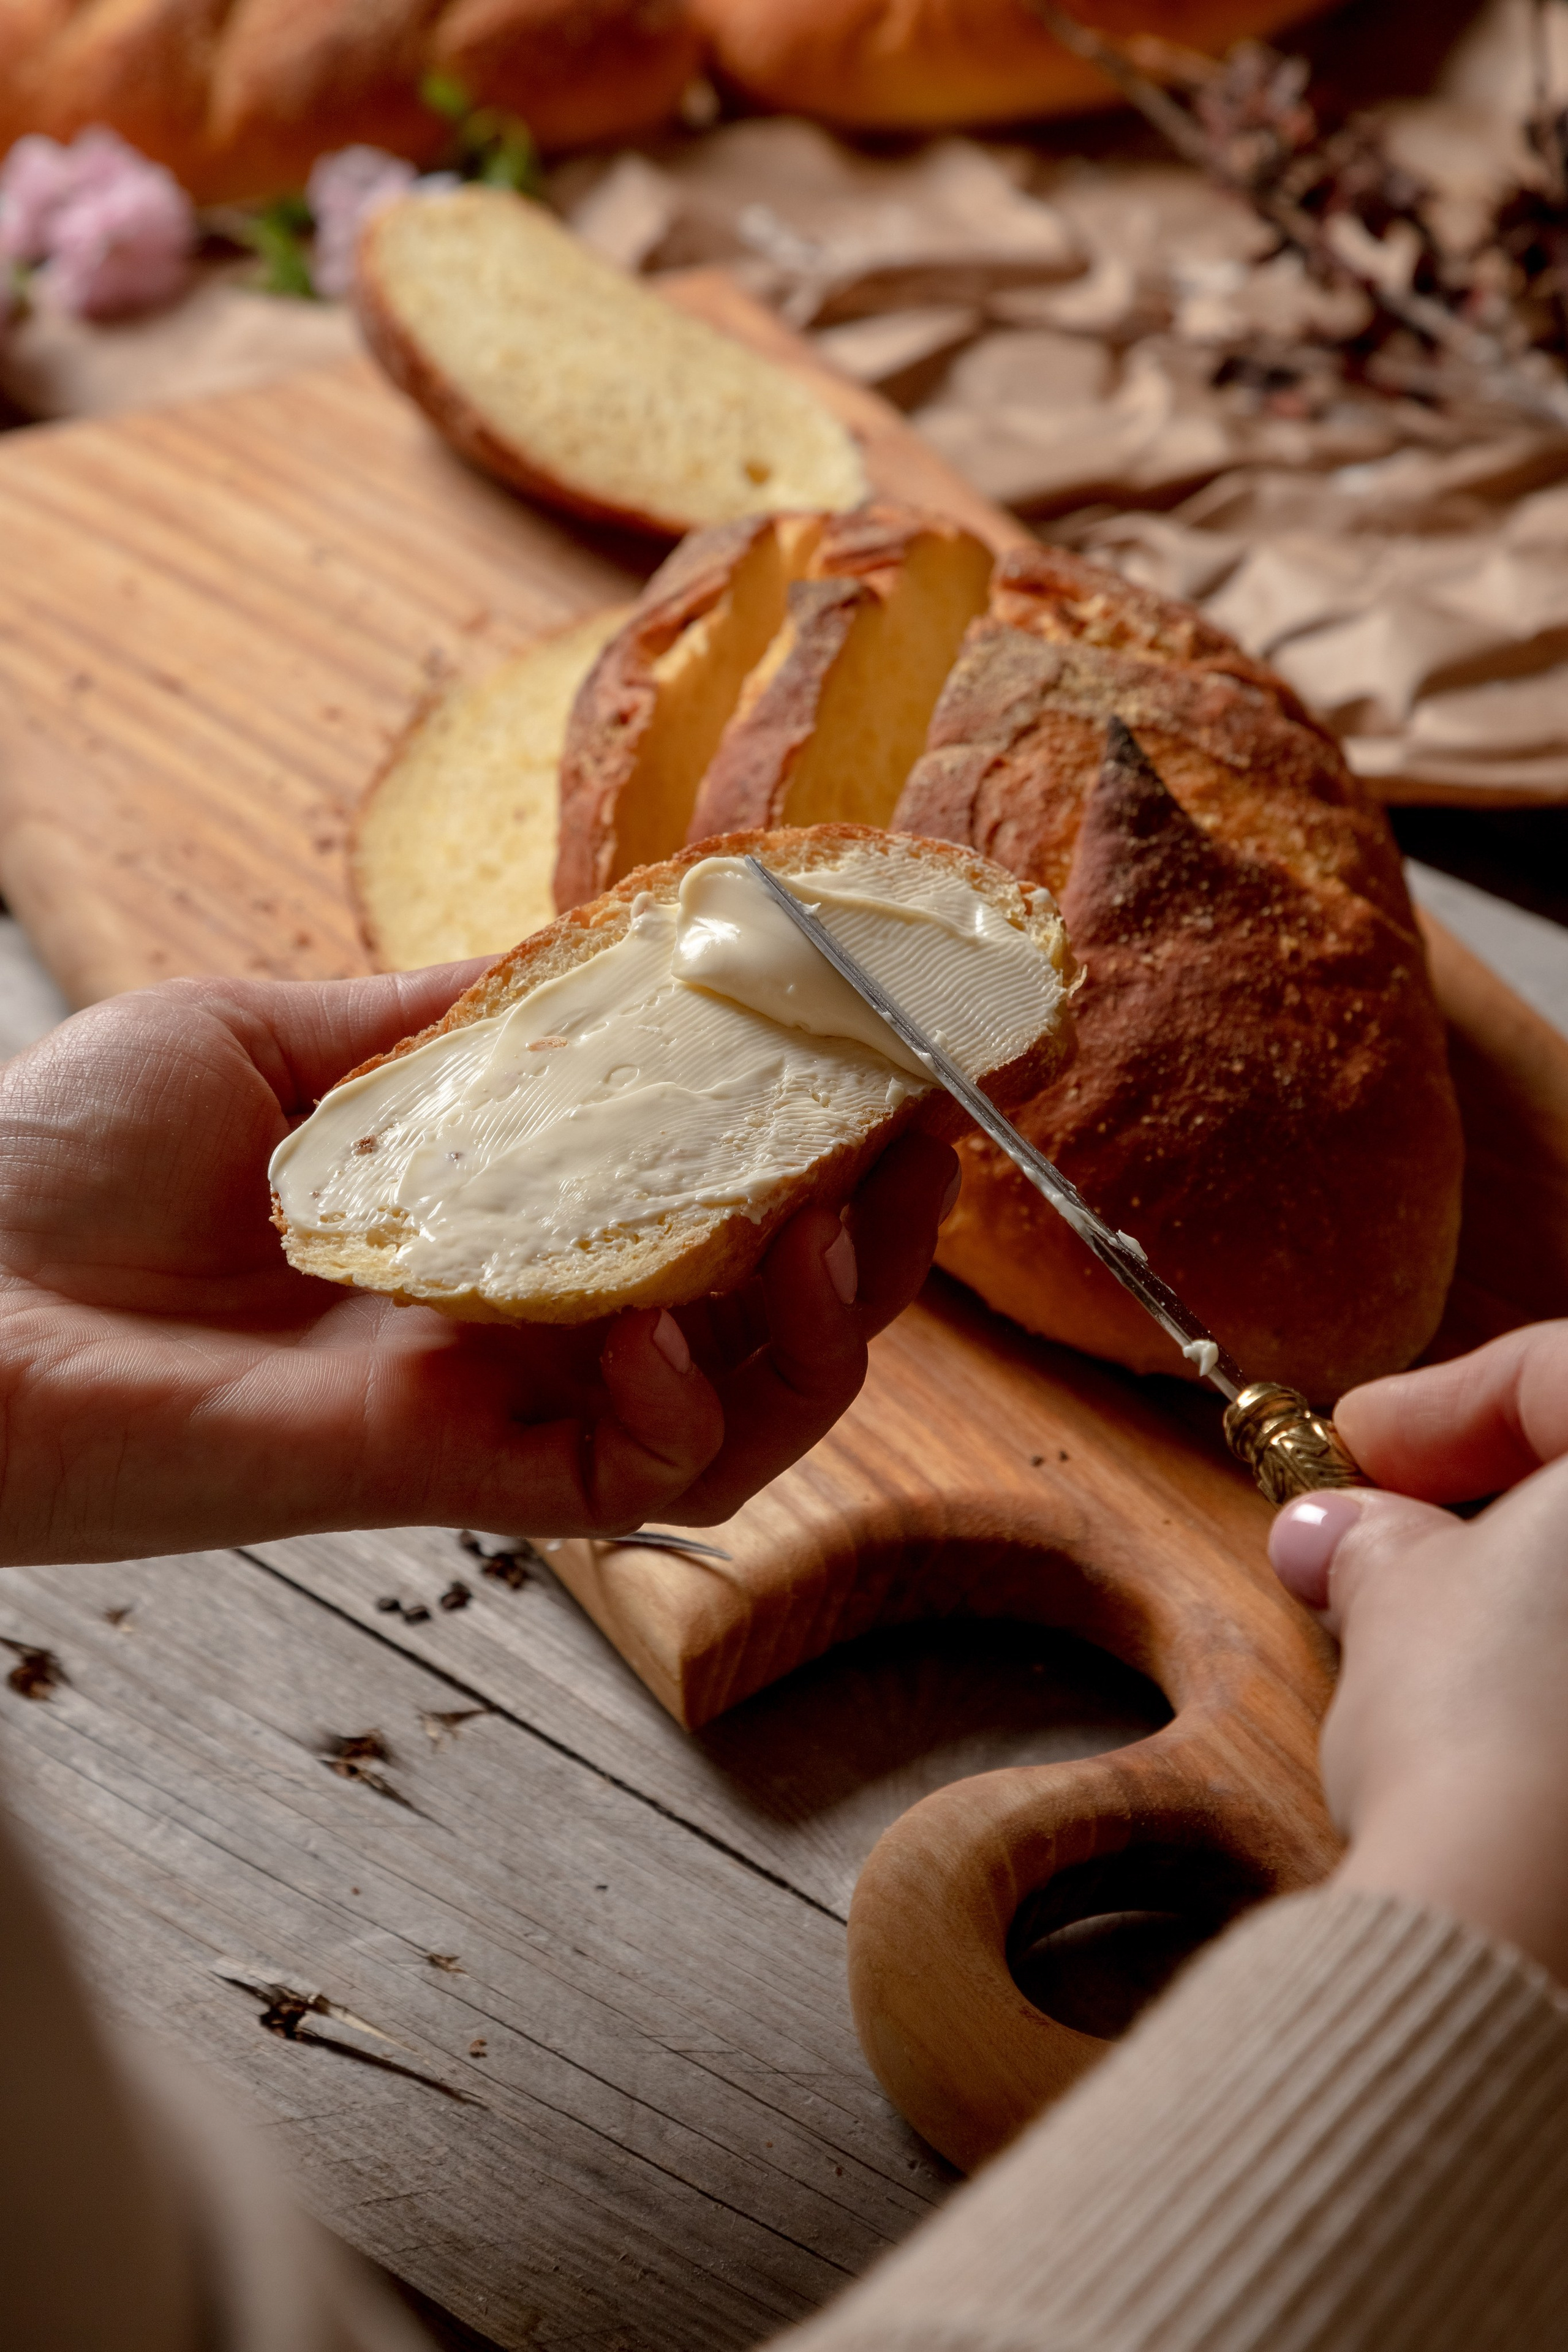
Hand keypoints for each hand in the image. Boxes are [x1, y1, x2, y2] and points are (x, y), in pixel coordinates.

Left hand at [0, 969, 956, 1564]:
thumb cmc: (58, 1161)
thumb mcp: (269, 1035)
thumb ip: (435, 1019)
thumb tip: (583, 951)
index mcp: (485, 1217)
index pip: (698, 1196)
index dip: (808, 1136)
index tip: (881, 1055)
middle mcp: (515, 1321)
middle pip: (762, 1318)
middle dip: (872, 1241)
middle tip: (912, 1149)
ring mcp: (492, 1406)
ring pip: (738, 1417)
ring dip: (826, 1338)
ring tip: (837, 1242)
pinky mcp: (447, 1476)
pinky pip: (631, 1479)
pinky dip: (683, 1409)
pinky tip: (658, 1326)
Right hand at [1269, 1321, 1567, 1982]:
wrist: (1538, 1933)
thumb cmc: (1485, 1734)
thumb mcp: (1397, 1602)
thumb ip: (1378, 1544)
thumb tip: (1344, 1534)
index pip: (1555, 1373)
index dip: (1438, 1406)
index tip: (1355, 1452)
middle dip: (1503, 1507)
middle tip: (1397, 1538)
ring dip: (1549, 1607)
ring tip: (1446, 1644)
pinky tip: (1527, 1726)